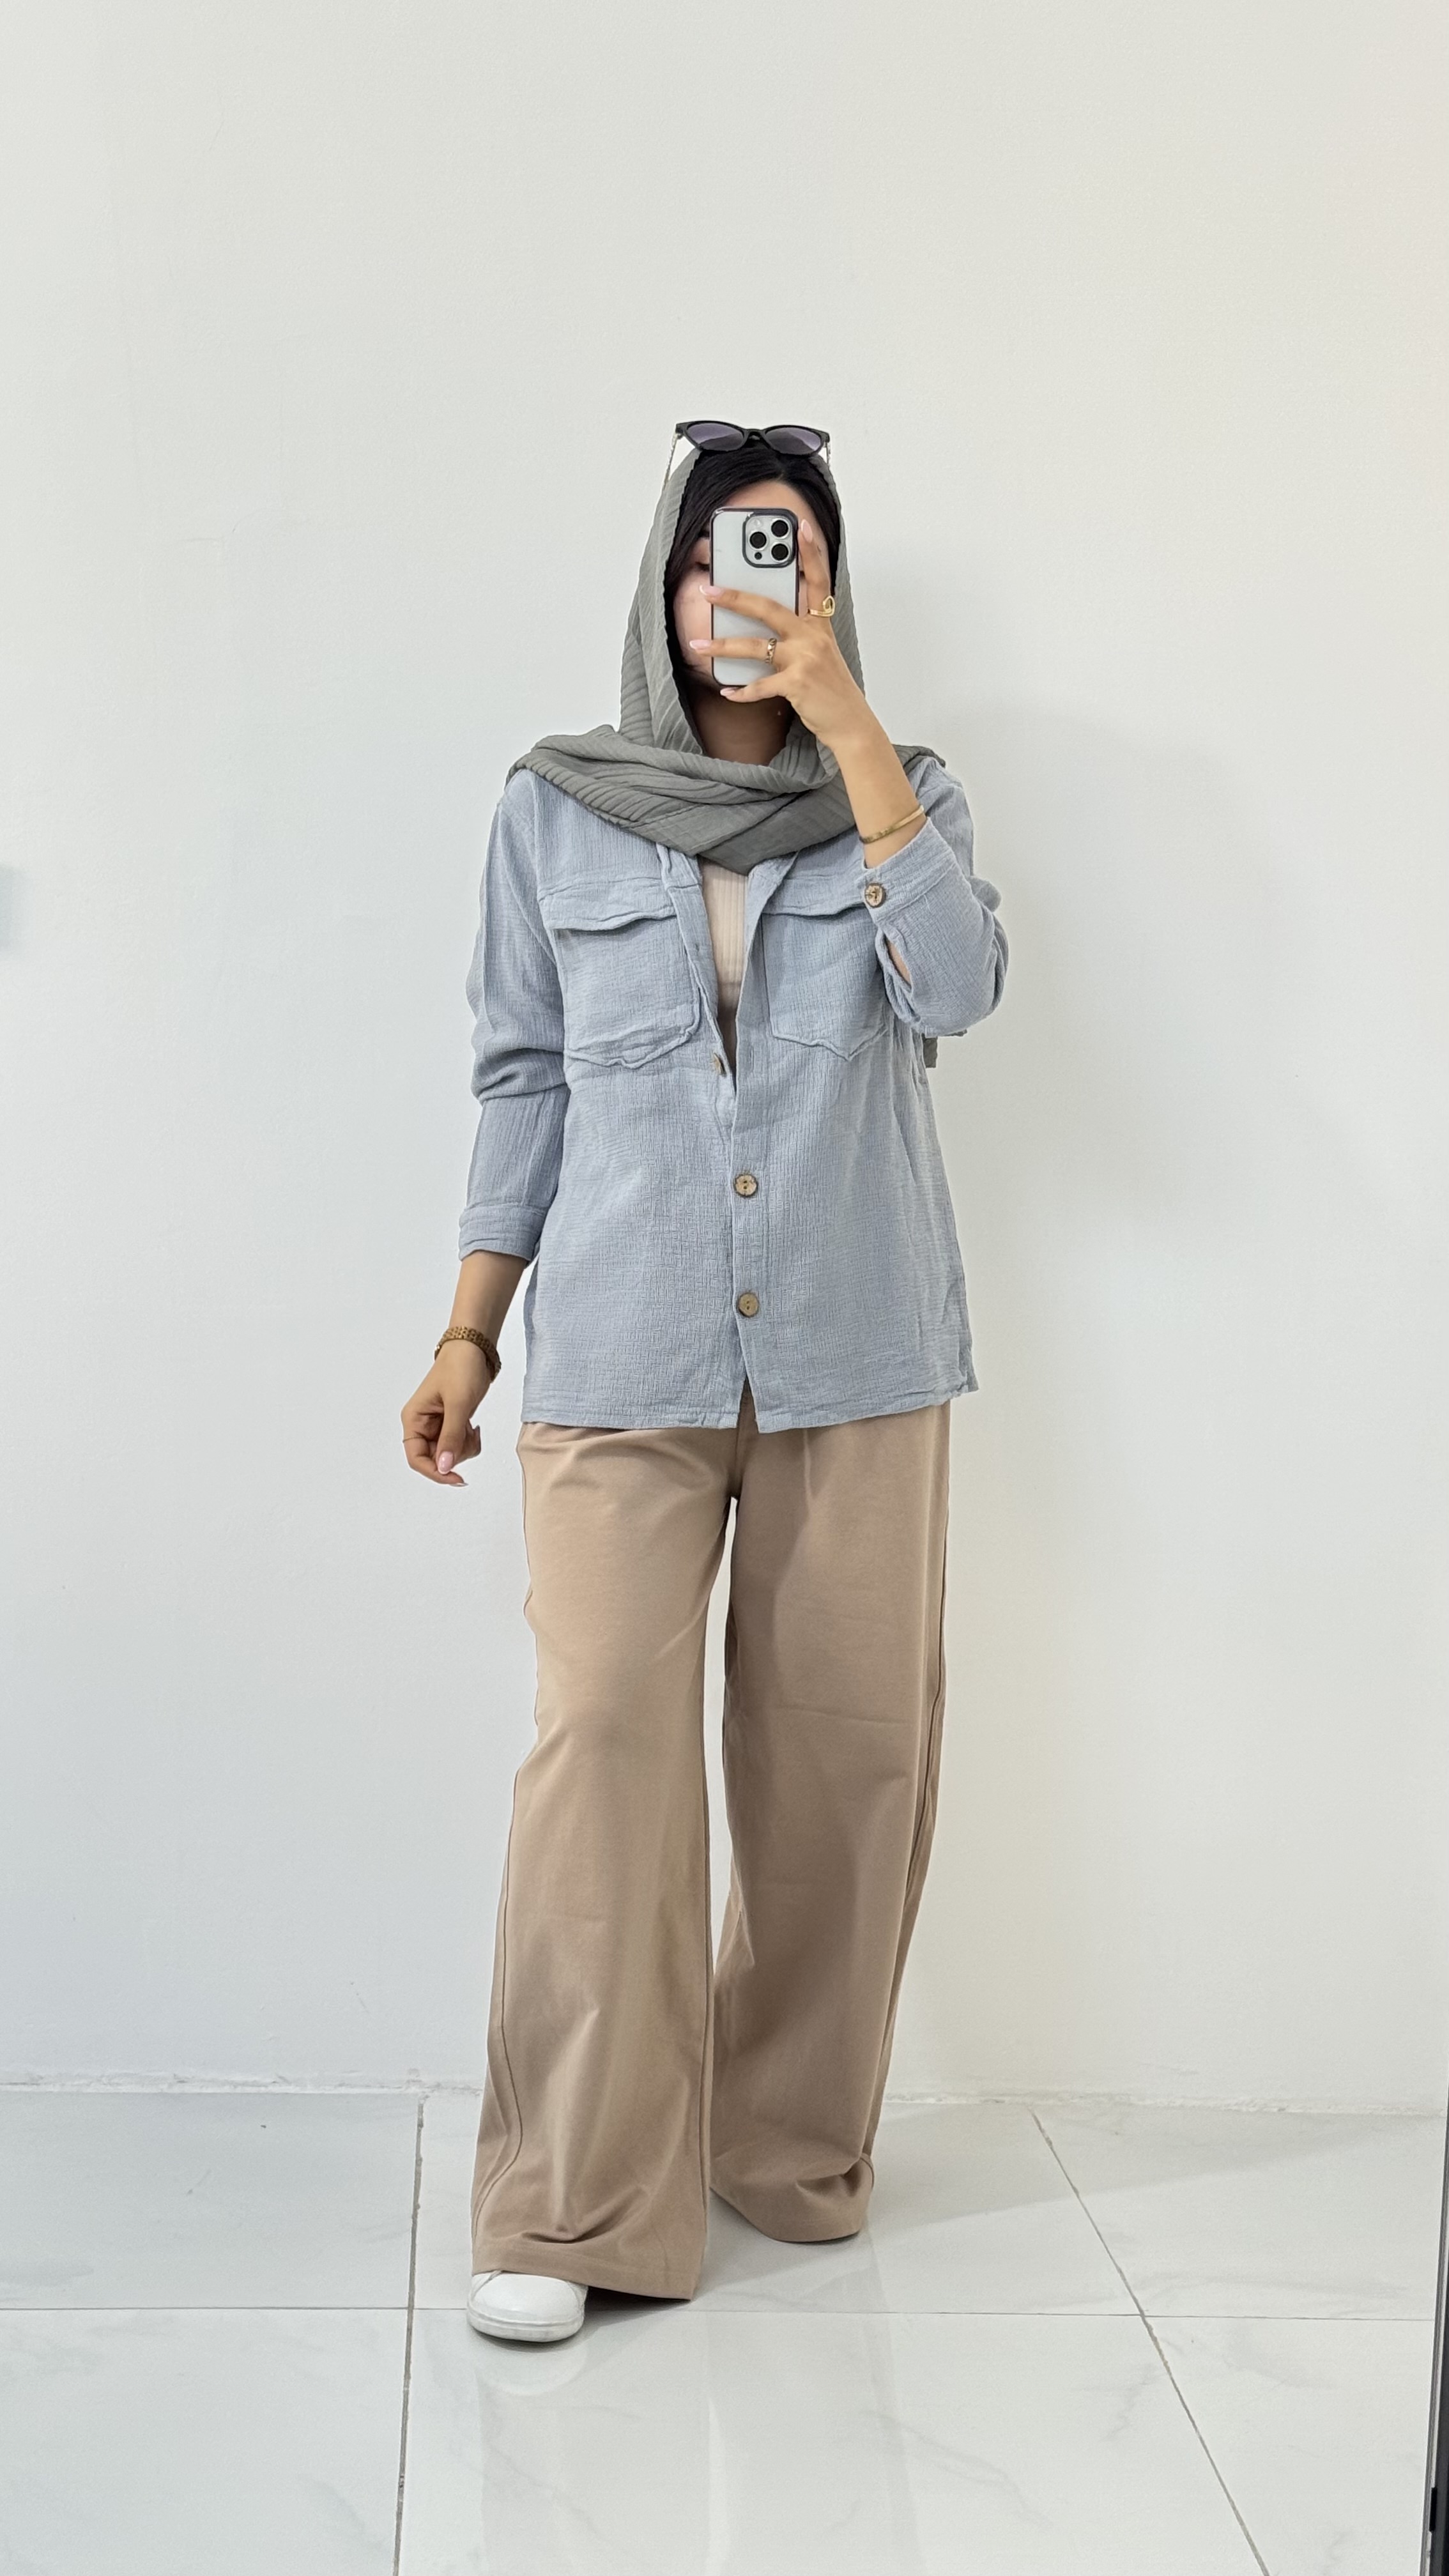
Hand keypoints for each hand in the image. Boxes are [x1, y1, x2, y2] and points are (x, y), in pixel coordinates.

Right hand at [400, 1343, 493, 1485]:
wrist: (474, 1349)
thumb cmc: (461, 1369)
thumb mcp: (458, 1404)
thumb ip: (451, 1438)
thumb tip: (445, 1468)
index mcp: (413, 1419)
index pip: (416, 1458)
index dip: (435, 1472)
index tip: (457, 1478)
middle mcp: (421, 1425)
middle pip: (435, 1459)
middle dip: (455, 1455)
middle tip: (470, 1437)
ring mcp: (437, 1425)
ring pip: (449, 1454)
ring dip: (464, 1448)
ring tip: (473, 1428)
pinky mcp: (450, 1423)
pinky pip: (458, 1445)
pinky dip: (469, 1442)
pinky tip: (474, 1427)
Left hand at [689, 515, 875, 753]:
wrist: (850, 722)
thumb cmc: (831, 688)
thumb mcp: (821, 653)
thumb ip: (798, 635)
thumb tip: (761, 627)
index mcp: (820, 626)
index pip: (817, 581)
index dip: (810, 553)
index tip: (800, 528)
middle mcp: (813, 637)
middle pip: (769, 608)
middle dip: (735, 597)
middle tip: (710, 590)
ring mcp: (805, 660)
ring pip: (754, 647)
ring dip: (721, 647)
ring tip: (698, 646)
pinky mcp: (797, 684)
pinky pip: (759, 686)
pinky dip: (741, 691)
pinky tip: (727, 691)